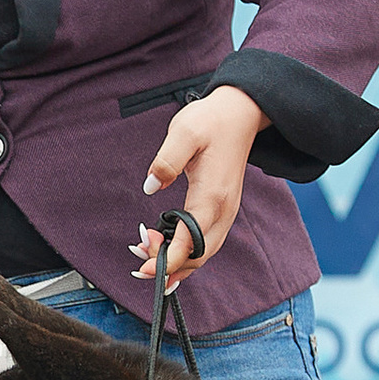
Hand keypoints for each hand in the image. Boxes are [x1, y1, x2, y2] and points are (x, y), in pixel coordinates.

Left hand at [134, 86, 269, 286]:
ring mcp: (226, 213)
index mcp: (212, 196)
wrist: (240, 114)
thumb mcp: (184, 132)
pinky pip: (205, 242)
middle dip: (168, 265)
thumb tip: (150, 186)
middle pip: (197, 257)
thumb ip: (166, 161)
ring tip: (146, 254)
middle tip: (138, 256)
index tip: (142, 263)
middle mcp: (223, 211)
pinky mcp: (222, 210)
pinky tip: (166, 249)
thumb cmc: (212, 121)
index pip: (189, 242)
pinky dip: (185, 252)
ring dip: (177, 262)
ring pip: (202, 254)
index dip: (166, 259)